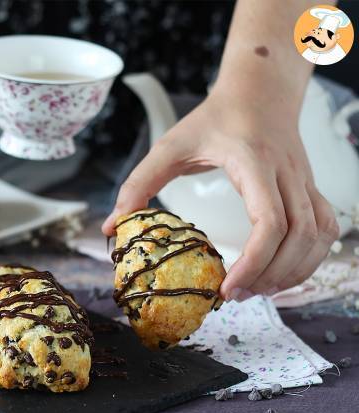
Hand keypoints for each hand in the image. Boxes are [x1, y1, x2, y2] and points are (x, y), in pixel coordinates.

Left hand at [102, 87, 338, 299]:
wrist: (259, 91)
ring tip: (258, 291)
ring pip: (319, 236)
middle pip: (300, 236)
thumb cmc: (215, 118)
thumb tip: (112, 224)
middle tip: (235, 296)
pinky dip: (310, 258)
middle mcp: (287, 174)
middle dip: (271, 275)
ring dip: (294, 271)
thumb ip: (139, 183)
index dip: (254, 262)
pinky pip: (325, 230)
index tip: (227, 287)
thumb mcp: (170, 145)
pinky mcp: (310, 188)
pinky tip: (283, 273)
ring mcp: (304, 181)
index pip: (270, 221)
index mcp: (254, 162)